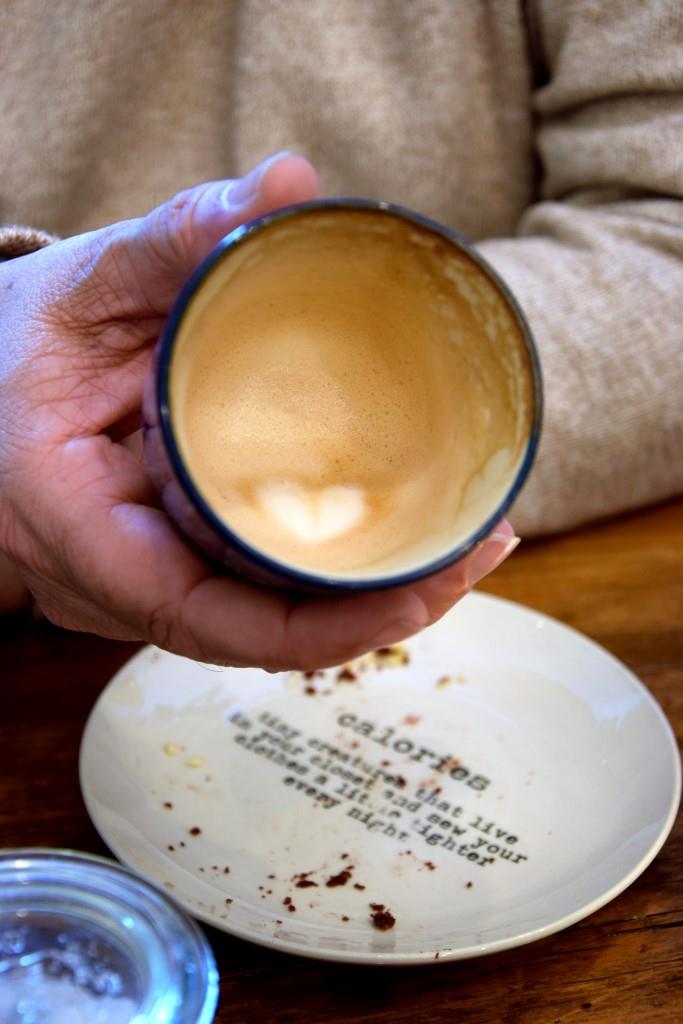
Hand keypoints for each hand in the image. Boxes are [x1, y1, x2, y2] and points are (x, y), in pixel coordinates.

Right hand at [0, 152, 518, 668]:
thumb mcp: (84, 283)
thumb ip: (180, 235)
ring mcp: (137, 585)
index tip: (425, 589)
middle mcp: (106, 581)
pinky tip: (395, 536)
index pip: (207, 617)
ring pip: (263, 622)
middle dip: (380, 609)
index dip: (324, 628)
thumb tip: (291, 181)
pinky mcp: (163, 568)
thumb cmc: (10, 343)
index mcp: (75, 523)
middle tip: (482, 545)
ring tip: (462, 542)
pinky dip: (327, 579)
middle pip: (260, 632)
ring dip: (367, 598)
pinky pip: (250, 594)